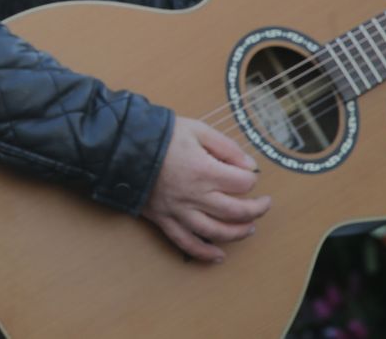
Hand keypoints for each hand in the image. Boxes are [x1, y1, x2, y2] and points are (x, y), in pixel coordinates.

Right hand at [140, 116, 270, 262]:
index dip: (251, 178)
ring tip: (249, 228)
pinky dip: (205, 254)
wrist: (121, 147)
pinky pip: (187, 243)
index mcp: (204, 170)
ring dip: (238, 233)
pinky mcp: (165, 220)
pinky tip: (219, 256)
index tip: (248, 173)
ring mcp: (180, 211)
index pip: (243, 183)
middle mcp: (195, 195)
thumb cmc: (159, 135)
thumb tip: (249, 167)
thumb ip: (226, 147)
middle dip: (257, 209)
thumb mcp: (196, 129)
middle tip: (263, 204)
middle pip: (237, 211)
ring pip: (217, 232)